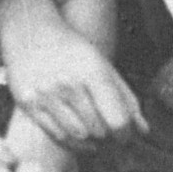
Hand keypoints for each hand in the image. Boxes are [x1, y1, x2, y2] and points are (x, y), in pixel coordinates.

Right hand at [1, 25, 143, 152]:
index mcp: (93, 70)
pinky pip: (57, 135)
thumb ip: (126, 98)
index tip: (126, 135)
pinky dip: (71, 141)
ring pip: (78, 137)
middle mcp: (69, 84)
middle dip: (108, 137)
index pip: (117, 119)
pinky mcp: (28, 104)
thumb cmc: (72, 50)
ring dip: (91, 141)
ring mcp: (46, 95)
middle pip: (99, 131)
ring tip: (94, 133)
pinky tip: (77, 132)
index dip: (126, 134)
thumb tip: (144, 131)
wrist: (29, 30)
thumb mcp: (103, 65)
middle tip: (109, 132)